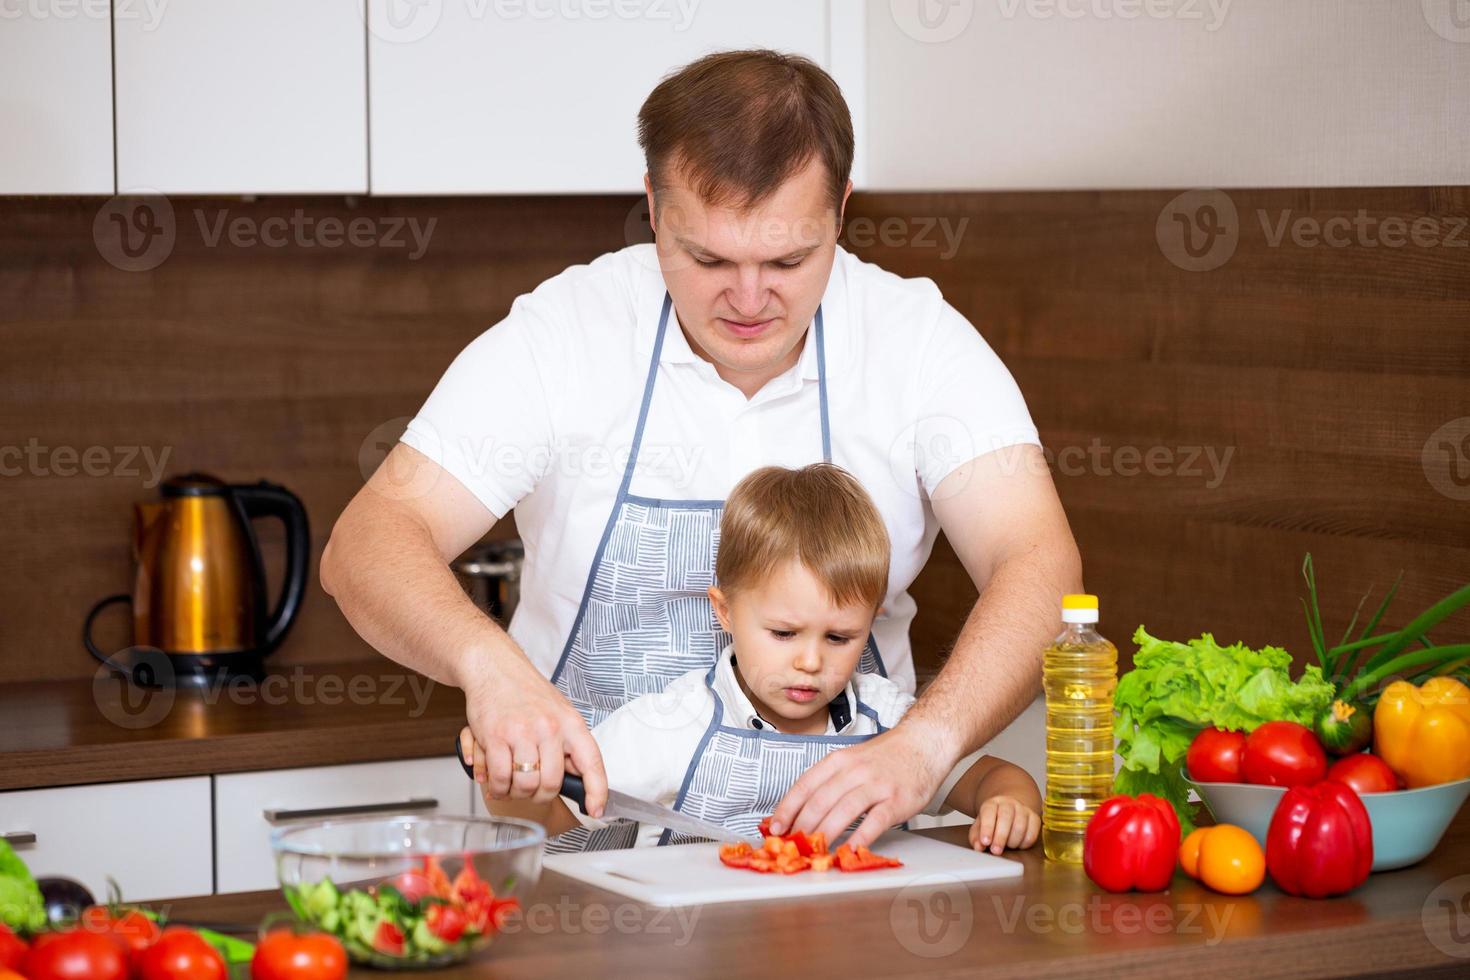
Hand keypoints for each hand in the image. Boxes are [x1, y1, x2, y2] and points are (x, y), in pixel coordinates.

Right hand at [459, 655, 607, 815]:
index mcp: (570, 723)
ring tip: (511, 784)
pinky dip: (496, 787)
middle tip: (531, 790)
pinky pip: (499, 778)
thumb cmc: (526, 692)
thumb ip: (569, 744)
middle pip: (552, 784)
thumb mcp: (560, 712)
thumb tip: (579, 777)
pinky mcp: (495, 737)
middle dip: (540, 796)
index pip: (592, 762)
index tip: (596, 810)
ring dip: (516, 793)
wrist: (495, 667)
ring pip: (525, 785)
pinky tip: (495, 780)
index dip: (597, 791)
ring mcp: (521, 733)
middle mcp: (549, 728)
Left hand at [767, 723, 949, 847]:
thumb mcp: (851, 761)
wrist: (922, 744)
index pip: (805, 785)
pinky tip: (850, 849)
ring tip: (814, 851)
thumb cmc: (884, 758)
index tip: (775, 827)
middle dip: (802, 826)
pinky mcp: (896, 800)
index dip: (787, 808)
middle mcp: (854, 771)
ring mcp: (876, 785)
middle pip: (821, 800)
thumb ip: (830, 782)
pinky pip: (875, 821)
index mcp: (838, 761)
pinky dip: (861, 836)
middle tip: (792, 846)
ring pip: (844, 810)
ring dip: (826, 833)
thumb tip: (801, 810)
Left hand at [970, 795, 1039, 854]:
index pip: (989, 812)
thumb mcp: (980, 826)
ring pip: (1020, 826)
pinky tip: (1018, 845)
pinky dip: (1025, 843)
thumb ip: (976, 836)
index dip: (987, 827)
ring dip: (1012, 841)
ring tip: (1007, 847)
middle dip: (1000, 837)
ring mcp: (1023, 809)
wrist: (1010, 809)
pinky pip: (1033, 833)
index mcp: (992, 803)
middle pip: (1006, 817)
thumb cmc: (994, 820)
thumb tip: (978, 846)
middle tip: (996, 851)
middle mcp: (1009, 803)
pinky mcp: (1035, 818)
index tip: (985, 842)